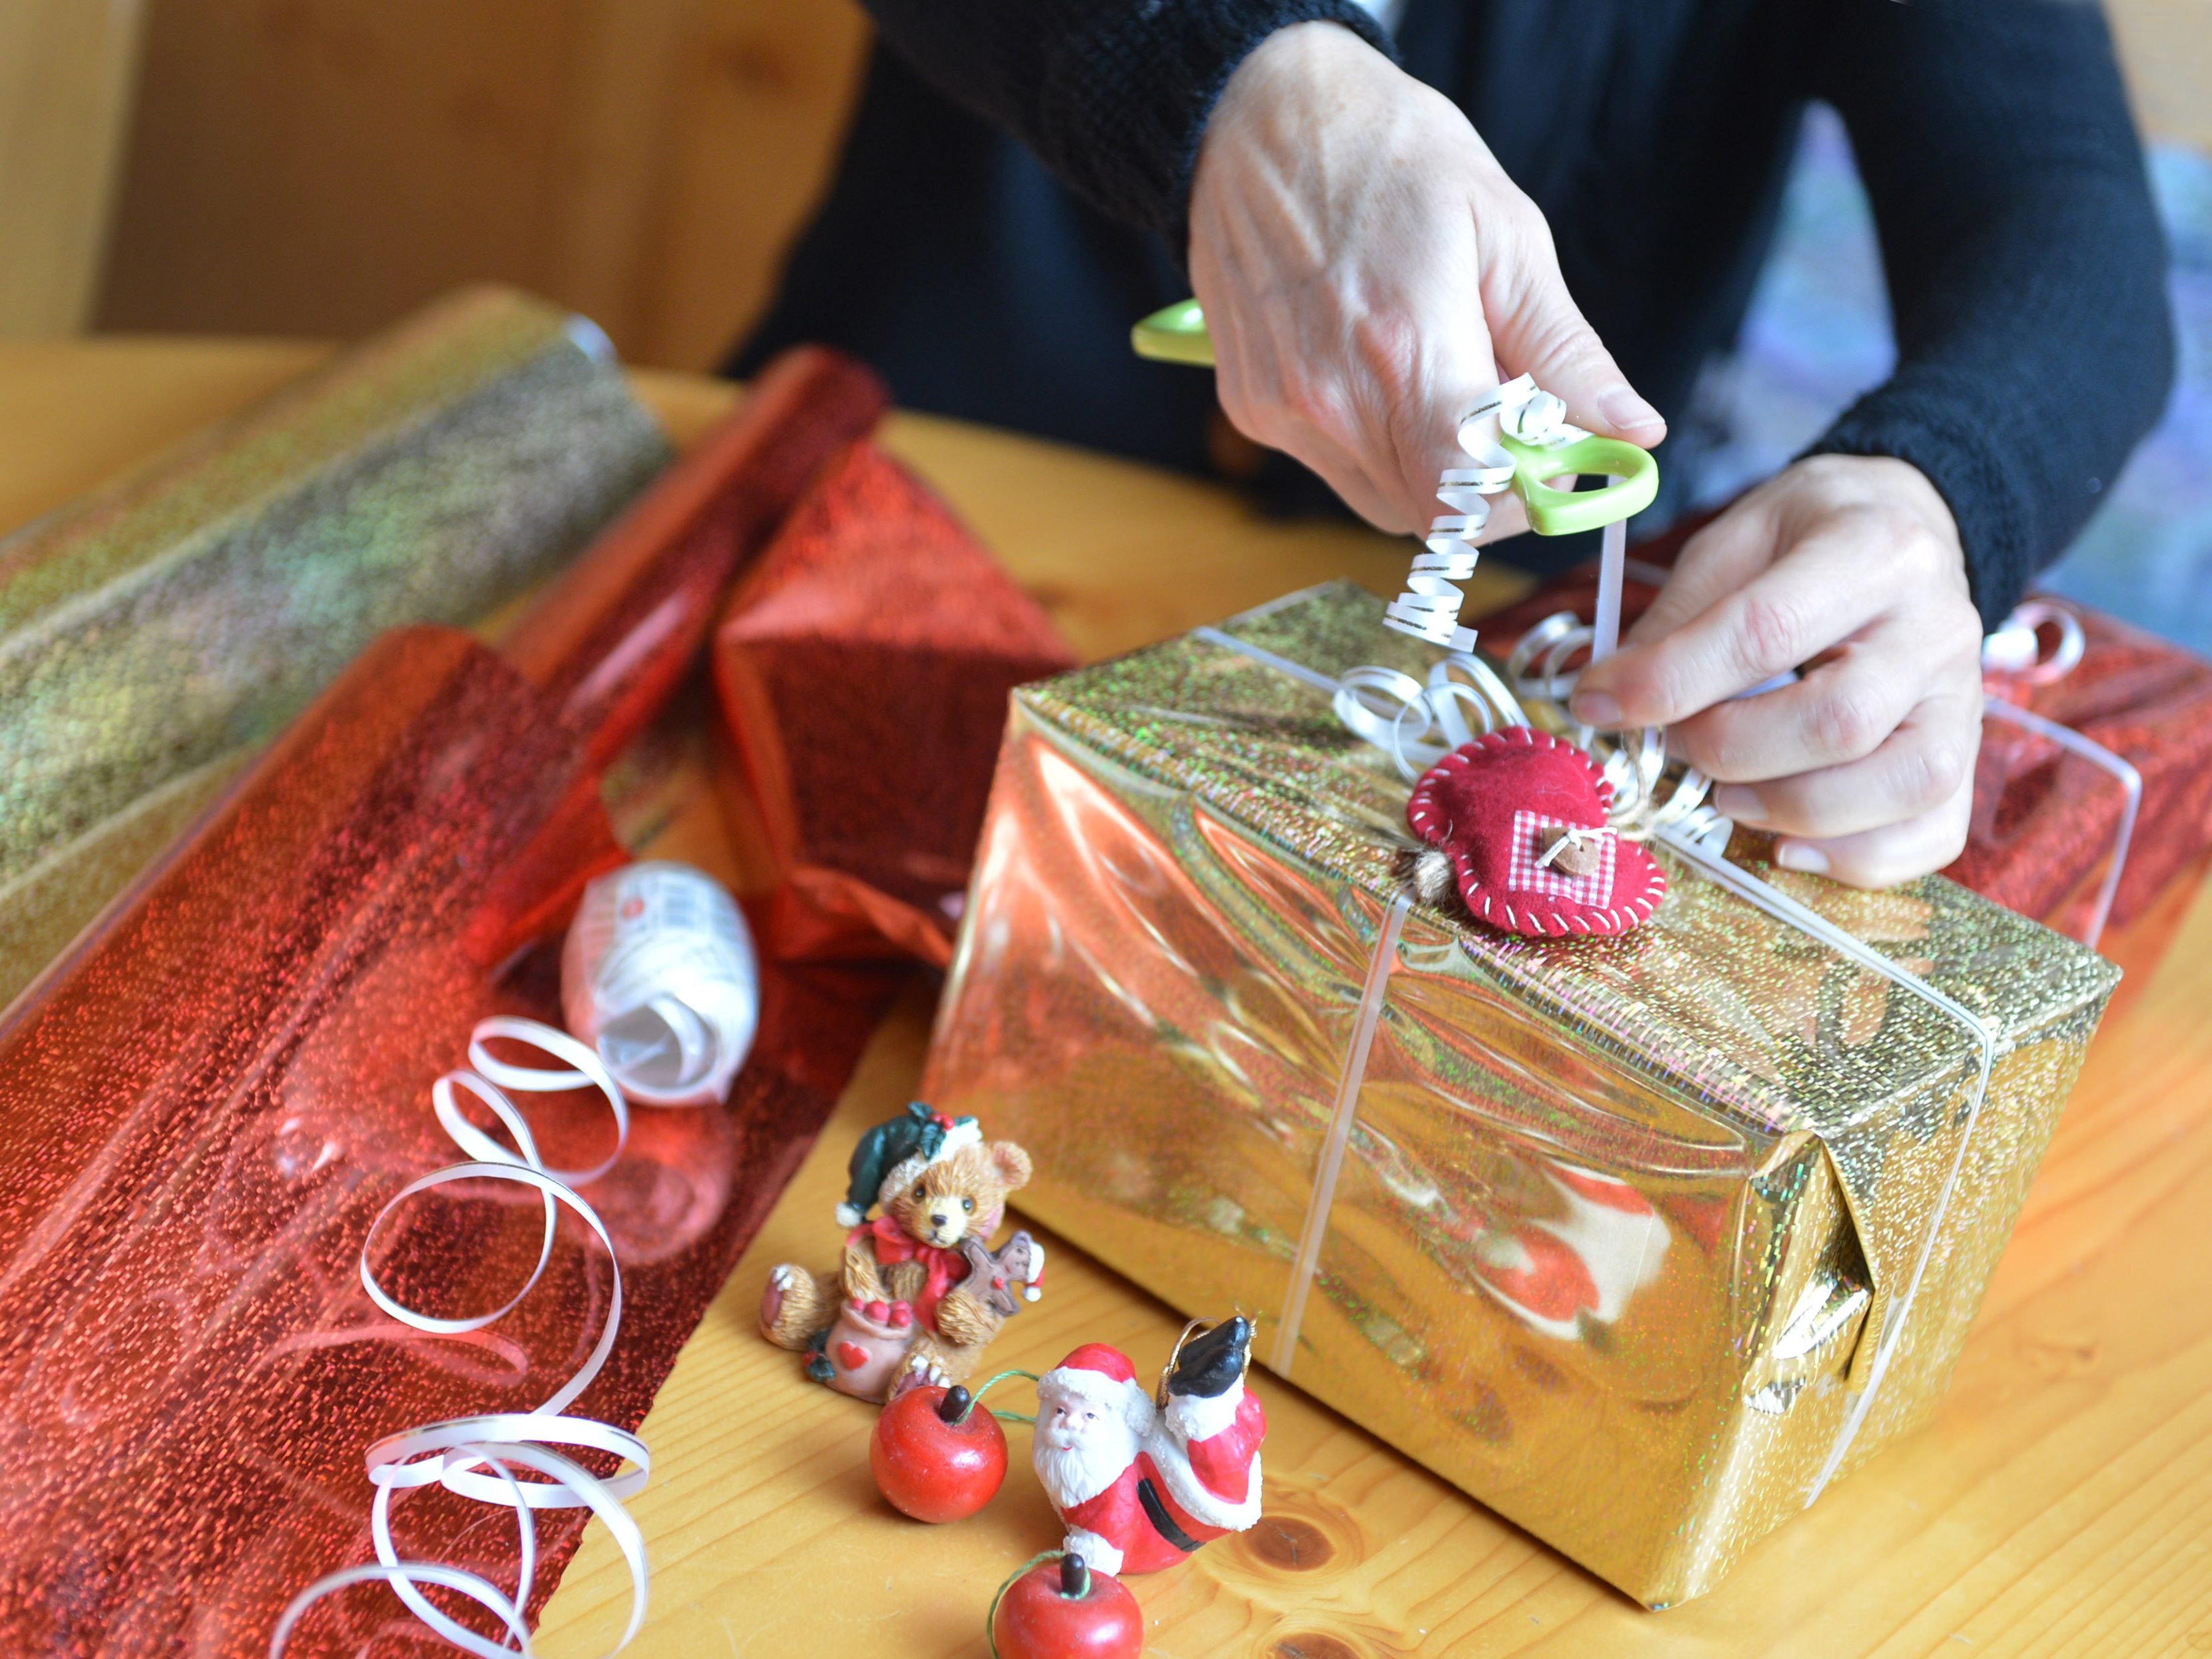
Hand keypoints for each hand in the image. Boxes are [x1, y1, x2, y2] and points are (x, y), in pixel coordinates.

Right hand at [1188, 22, 1663, 536]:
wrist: (1256, 120)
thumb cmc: (1390, 157)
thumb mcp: (1506, 232)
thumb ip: (1566, 349)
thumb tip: (1631, 430)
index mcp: (1408, 349)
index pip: (1475, 496)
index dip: (1525, 496)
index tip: (1553, 453)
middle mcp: (1334, 397)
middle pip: (1434, 512)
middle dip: (1486, 481)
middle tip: (1504, 408)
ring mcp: (1284, 410)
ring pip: (1385, 502)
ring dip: (1430, 466)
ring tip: (1438, 376)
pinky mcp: (1252, 410)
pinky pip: (1336, 468)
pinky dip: (1376, 441)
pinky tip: (1377, 365)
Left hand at [1571, 456, 1983, 887]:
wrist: (1907, 525)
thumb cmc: (1807, 536)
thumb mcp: (1736, 539)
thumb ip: (1679, 618)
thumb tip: (1611, 701)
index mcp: (1874, 548)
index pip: (1766, 631)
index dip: (1671, 681)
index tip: (1599, 704)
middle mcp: (1937, 624)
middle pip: (1839, 721)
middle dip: (1731, 751)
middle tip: (1677, 746)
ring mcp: (1966, 696)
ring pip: (1902, 783)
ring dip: (1794, 811)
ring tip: (1728, 797)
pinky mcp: (1969, 750)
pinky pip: (1935, 829)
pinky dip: (1860, 858)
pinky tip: (1790, 845)